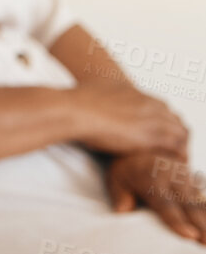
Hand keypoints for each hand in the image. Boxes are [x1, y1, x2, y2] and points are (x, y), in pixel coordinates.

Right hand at [73, 84, 188, 156]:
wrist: (75, 111)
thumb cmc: (75, 104)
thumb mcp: (89, 92)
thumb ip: (100, 96)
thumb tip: (90, 100)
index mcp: (133, 92)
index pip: (158, 106)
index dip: (158, 120)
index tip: (153, 131)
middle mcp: (146, 102)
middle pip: (171, 117)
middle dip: (171, 130)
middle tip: (165, 146)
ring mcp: (151, 117)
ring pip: (179, 131)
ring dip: (177, 143)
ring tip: (170, 157)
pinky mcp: (152, 135)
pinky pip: (177, 145)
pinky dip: (177, 153)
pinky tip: (170, 162)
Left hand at [107, 149, 205, 242]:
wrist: (143, 147)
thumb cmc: (128, 170)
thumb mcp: (117, 180)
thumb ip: (120, 197)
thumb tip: (123, 213)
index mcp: (152, 180)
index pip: (166, 204)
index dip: (178, 221)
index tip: (190, 236)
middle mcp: (173, 179)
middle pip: (189, 206)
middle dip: (201, 226)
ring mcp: (186, 179)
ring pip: (199, 202)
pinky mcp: (193, 180)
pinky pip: (203, 197)